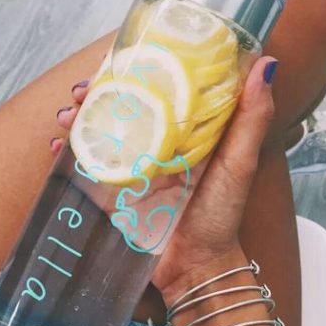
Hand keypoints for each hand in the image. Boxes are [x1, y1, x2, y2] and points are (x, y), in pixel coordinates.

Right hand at [51, 57, 276, 303]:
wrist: (195, 264)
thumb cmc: (221, 214)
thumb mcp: (239, 162)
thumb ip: (251, 118)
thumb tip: (265, 64)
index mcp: (180, 131)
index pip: (153, 90)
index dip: (132, 71)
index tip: (117, 60)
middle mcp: (152, 143)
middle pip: (117, 108)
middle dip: (93, 94)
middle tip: (80, 91)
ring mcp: (128, 167)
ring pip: (96, 132)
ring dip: (76, 119)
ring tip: (66, 117)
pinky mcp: (111, 191)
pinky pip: (84, 168)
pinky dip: (67, 155)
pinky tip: (59, 148)